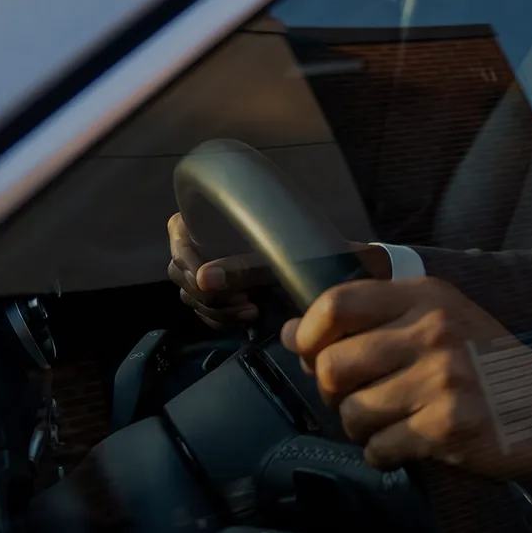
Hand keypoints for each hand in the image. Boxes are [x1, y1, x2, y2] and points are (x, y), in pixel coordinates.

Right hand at [167, 213, 391, 328]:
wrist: (352, 268)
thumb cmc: (322, 249)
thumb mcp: (286, 255)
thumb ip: (245, 266)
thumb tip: (204, 277)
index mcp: (224, 213)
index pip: (179, 232)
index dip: (186, 256)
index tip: (207, 278)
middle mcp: (215, 237)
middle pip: (180, 269)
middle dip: (204, 292)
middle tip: (241, 301)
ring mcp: (220, 265)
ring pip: (191, 293)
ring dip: (214, 309)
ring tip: (250, 310)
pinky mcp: (230, 290)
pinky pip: (206, 309)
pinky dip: (221, 319)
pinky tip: (248, 317)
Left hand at [281, 278, 531, 490]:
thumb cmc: (492, 368)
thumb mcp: (446, 319)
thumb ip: (377, 319)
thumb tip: (293, 333)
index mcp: (429, 298)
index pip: (338, 303)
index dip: (308, 332)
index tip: (308, 349)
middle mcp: (435, 332)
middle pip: (333, 364)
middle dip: (330, 391)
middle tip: (353, 396)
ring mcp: (442, 381)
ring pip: (352, 412)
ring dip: (361, 427)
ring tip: (391, 421)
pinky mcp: (447, 427)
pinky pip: (379, 448)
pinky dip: (385, 454)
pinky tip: (410, 444)